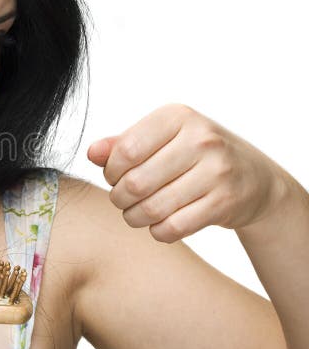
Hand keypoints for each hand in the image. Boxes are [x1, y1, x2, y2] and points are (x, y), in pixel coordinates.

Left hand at [86, 103, 284, 242]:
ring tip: (135, 213)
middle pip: (136, 182)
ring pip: (152, 208)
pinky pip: (173, 227)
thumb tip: (91, 152)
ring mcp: (217, 172)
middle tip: (122, 199)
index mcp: (178, 117)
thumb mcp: (162, 139)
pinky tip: (158, 224)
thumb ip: (123, 144)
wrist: (255, 178)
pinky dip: (157, 231)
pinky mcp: (225, 203)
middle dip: (119, 197)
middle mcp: (201, 140)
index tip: (114, 177)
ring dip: (134, 217)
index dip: (110, 171)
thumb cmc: (195, 155)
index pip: (125, 150)